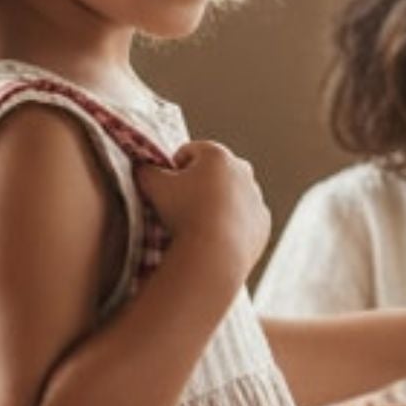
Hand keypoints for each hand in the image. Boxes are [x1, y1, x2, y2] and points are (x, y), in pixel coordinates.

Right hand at [135, 142, 270, 285]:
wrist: (215, 254)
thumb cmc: (183, 214)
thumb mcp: (153, 185)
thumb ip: (145, 170)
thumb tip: (143, 167)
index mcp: (217, 155)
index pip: (190, 152)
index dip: (174, 168)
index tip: (168, 186)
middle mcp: (242, 170)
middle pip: (215, 171)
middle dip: (200, 183)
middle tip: (183, 205)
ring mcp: (256, 197)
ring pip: (232, 195)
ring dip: (217, 203)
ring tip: (199, 223)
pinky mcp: (262, 222)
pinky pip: (244, 219)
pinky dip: (232, 224)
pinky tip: (216, 236)